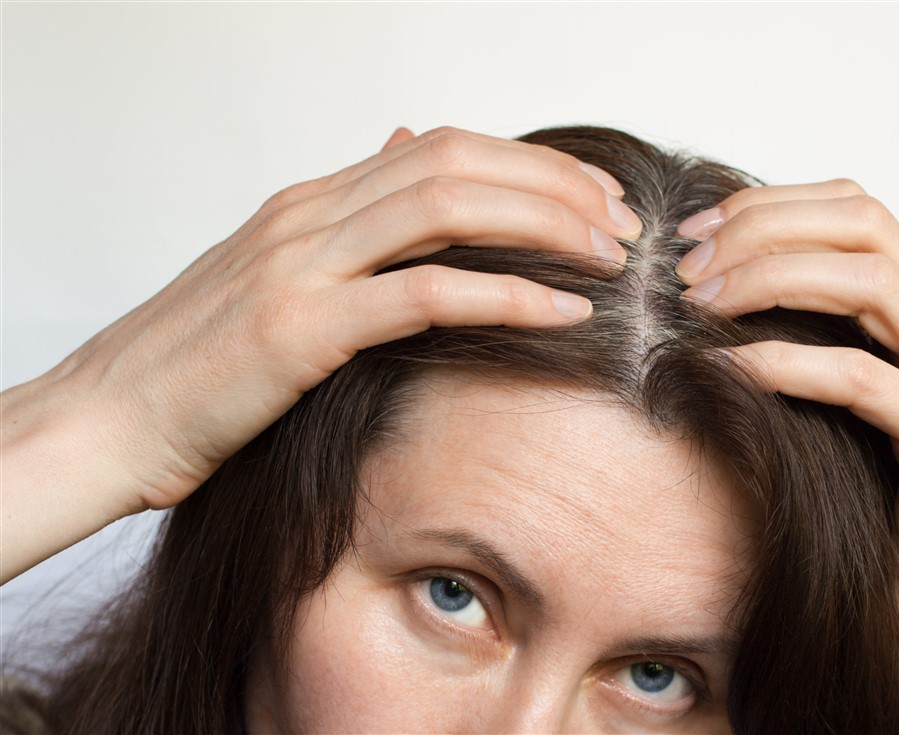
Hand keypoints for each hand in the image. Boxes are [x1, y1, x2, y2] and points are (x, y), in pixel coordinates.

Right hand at [12, 125, 641, 519]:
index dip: (529, 164)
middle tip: (622, 223)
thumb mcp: (275, 276)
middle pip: (458, 162)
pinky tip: (562, 313)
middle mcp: (310, 214)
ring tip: (609, 257)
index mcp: (310, 202)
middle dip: (555, 184)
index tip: (593, 197)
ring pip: (448, 208)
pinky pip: (425, 294)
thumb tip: (403, 152)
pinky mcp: (301, 327)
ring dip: (543, 225)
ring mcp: (302, 264)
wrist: (106, 420)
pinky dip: (505, 297)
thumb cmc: (197, 365)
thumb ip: (347, 222)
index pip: (442, 147)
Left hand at [672, 180, 898, 653]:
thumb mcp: (836, 400)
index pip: (857, 209)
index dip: (771, 205)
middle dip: (764, 229)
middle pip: (865, 223)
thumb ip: (807, 338)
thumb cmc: (879, 500)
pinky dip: (784, 361)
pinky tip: (727, 369)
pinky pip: (859, 377)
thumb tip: (706, 287)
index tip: (695, 231)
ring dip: (771, 279)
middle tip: (686, 267)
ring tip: (698, 305)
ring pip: (871, 282)